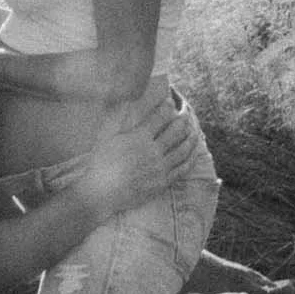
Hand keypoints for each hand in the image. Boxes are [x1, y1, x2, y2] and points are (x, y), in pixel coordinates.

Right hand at [76, 97, 198, 220]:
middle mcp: (152, 151)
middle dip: (183, 118)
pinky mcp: (162, 182)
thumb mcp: (110, 137)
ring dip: (191, 136)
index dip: (168, 106)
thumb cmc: (100, 163)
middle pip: (176, 130)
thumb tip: (127, 103)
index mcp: (139, 137)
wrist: (101, 192)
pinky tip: (193, 152)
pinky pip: (183, 168)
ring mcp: (159, 167)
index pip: (160, 116)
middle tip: (186, 112)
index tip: (171, 101)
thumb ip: (122, 120)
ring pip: (183, 148)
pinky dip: (191, 158)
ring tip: (194, 130)